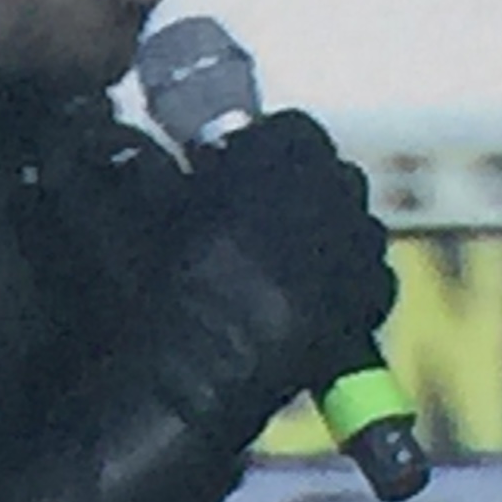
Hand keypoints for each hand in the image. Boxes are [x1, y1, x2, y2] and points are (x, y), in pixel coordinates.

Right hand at [161, 112, 392, 429]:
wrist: (203, 373)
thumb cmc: (173, 284)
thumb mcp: (141, 210)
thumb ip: (144, 171)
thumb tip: (130, 152)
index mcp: (290, 156)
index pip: (290, 128)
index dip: (259, 146)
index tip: (229, 167)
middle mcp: (340, 193)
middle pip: (329, 173)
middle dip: (297, 186)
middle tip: (249, 213)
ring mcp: (362, 249)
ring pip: (351, 222)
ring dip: (322, 230)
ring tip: (274, 260)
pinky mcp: (371, 302)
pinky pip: (367, 275)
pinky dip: (343, 279)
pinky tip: (304, 299)